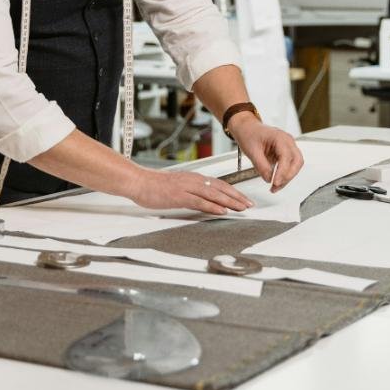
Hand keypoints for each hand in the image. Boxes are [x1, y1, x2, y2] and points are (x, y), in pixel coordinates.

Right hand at [130, 168, 253, 216]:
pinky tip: (222, 211)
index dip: (233, 191)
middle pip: (221, 188)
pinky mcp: (179, 196)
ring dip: (230, 201)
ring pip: (214, 194)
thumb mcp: (178, 187)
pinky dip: (212, 206)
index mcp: (194, 178)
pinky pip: (200, 201)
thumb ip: (191, 192)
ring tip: (242, 208)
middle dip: (237, 196)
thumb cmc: (155, 186)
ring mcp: (187, 187)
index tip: (244, 199)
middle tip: (250, 205)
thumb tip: (204, 200)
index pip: (219, 184)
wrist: (139, 182)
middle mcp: (193, 180)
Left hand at [228, 114, 303, 191]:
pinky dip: (284, 174)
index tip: (275, 182)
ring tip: (275, 187)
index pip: (286, 157)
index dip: (283, 172)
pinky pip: (290, 165)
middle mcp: (287, 140)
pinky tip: (276, 181)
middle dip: (288, 176)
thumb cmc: (249, 134)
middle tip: (276, 186)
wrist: (247, 128)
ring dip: (287, 177)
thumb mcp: (252, 151)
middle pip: (297, 161)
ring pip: (295, 164)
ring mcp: (288, 146)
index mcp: (279, 137)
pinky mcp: (286, 152)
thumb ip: (261, 166)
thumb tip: (269, 179)